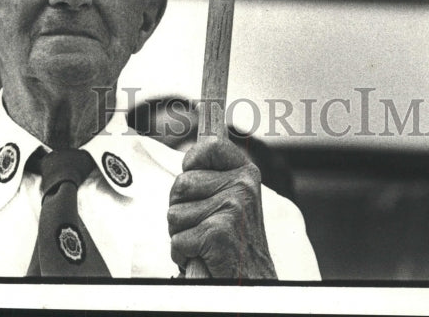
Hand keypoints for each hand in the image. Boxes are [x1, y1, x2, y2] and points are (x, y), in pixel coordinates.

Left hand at [167, 137, 276, 279]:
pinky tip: (203, 257)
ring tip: (204, 241)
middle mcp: (242, 186)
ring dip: (181, 233)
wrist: (253, 282)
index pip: (210, 146)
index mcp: (246, 173)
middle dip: (181, 208)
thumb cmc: (235, 242)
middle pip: (180, 184)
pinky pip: (177, 240)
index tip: (194, 178)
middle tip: (202, 225)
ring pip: (174, 213)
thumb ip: (215, 175)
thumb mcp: (234, 198)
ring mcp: (231, 207)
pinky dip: (183, 254)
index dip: (192, 161)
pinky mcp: (217, 232)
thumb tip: (193, 150)